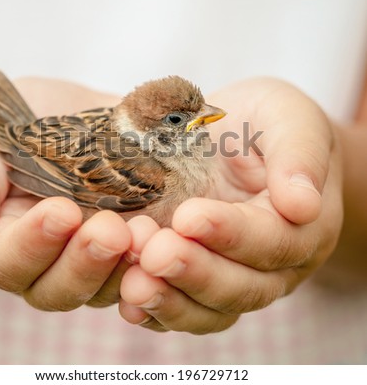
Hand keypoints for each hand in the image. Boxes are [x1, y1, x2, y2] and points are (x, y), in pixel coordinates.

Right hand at [0, 77, 133, 309]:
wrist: (75, 112)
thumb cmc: (23, 123)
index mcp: (1, 240)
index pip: (6, 262)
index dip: (32, 245)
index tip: (61, 211)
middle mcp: (46, 261)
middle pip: (56, 289)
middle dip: (83, 262)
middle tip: (110, 230)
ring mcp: (91, 260)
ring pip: (102, 290)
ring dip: (124, 268)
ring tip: (145, 233)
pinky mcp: (129, 250)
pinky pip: (141, 274)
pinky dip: (154, 266)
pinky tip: (168, 242)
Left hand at [118, 78, 342, 332]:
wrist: (237, 137)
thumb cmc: (263, 123)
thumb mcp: (286, 117)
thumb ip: (298, 153)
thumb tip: (302, 204)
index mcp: (300, 224)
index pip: (272, 240)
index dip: (231, 233)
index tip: (188, 216)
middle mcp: (271, 263)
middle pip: (241, 286)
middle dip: (195, 272)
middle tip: (154, 254)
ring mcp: (233, 277)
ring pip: (210, 310)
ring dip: (170, 300)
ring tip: (133, 285)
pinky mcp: (198, 281)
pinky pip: (183, 310)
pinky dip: (156, 312)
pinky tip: (127, 303)